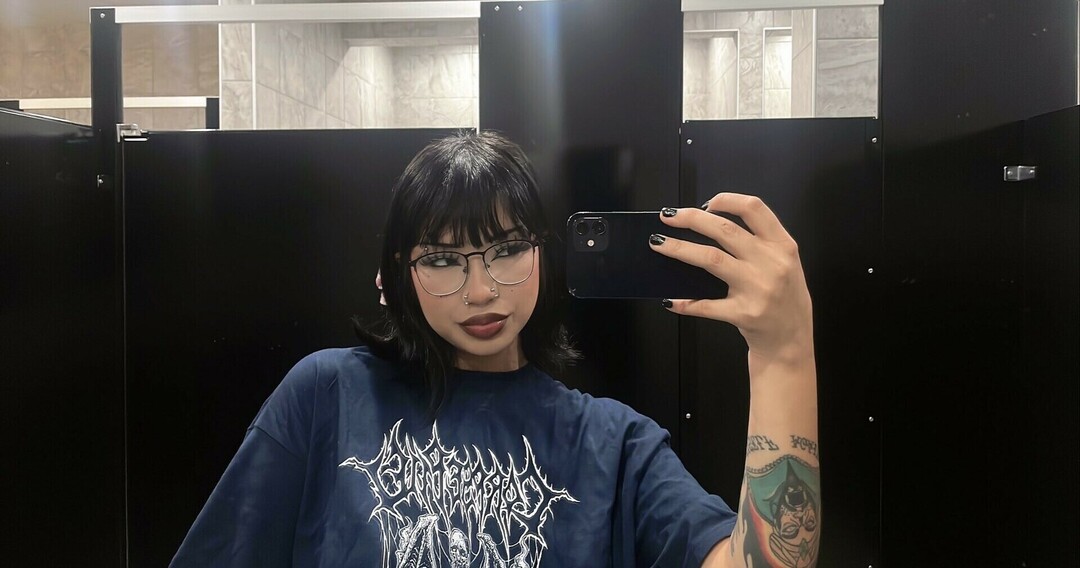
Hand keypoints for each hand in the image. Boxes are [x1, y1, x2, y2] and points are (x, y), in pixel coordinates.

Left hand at [650, 193, 813, 365]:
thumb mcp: (785, 264)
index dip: (727, 200)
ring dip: (679, 249)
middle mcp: (771, 264)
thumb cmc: (785, 299)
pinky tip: (669, 300)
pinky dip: (684, 302)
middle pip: (724, 230)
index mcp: (782, 246)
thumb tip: (710, 225)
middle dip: (691, 219)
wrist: (792, 342)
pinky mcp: (743, 314)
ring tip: (659, 244)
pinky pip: (706, 305)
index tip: (706, 203)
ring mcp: (757, 289)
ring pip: (711, 259)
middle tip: (668, 217)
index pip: (754, 209)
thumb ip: (759, 243)